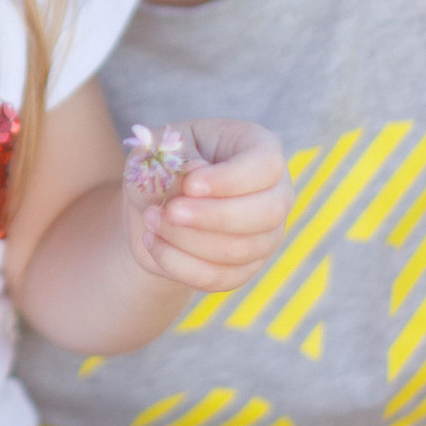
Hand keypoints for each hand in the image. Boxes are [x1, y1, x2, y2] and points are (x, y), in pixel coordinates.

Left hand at [125, 118, 291, 291]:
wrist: (155, 202)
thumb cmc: (163, 163)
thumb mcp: (156, 151)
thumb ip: (170, 163)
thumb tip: (190, 181)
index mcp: (259, 147)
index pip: (266, 164)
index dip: (230, 179)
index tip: (190, 184)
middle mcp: (275, 192)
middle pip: (266, 213)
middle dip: (211, 216)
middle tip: (167, 211)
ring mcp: (266, 234)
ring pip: (241, 250)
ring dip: (188, 240)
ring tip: (150, 220)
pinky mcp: (246, 268)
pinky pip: (220, 278)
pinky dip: (181, 265)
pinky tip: (153, 243)